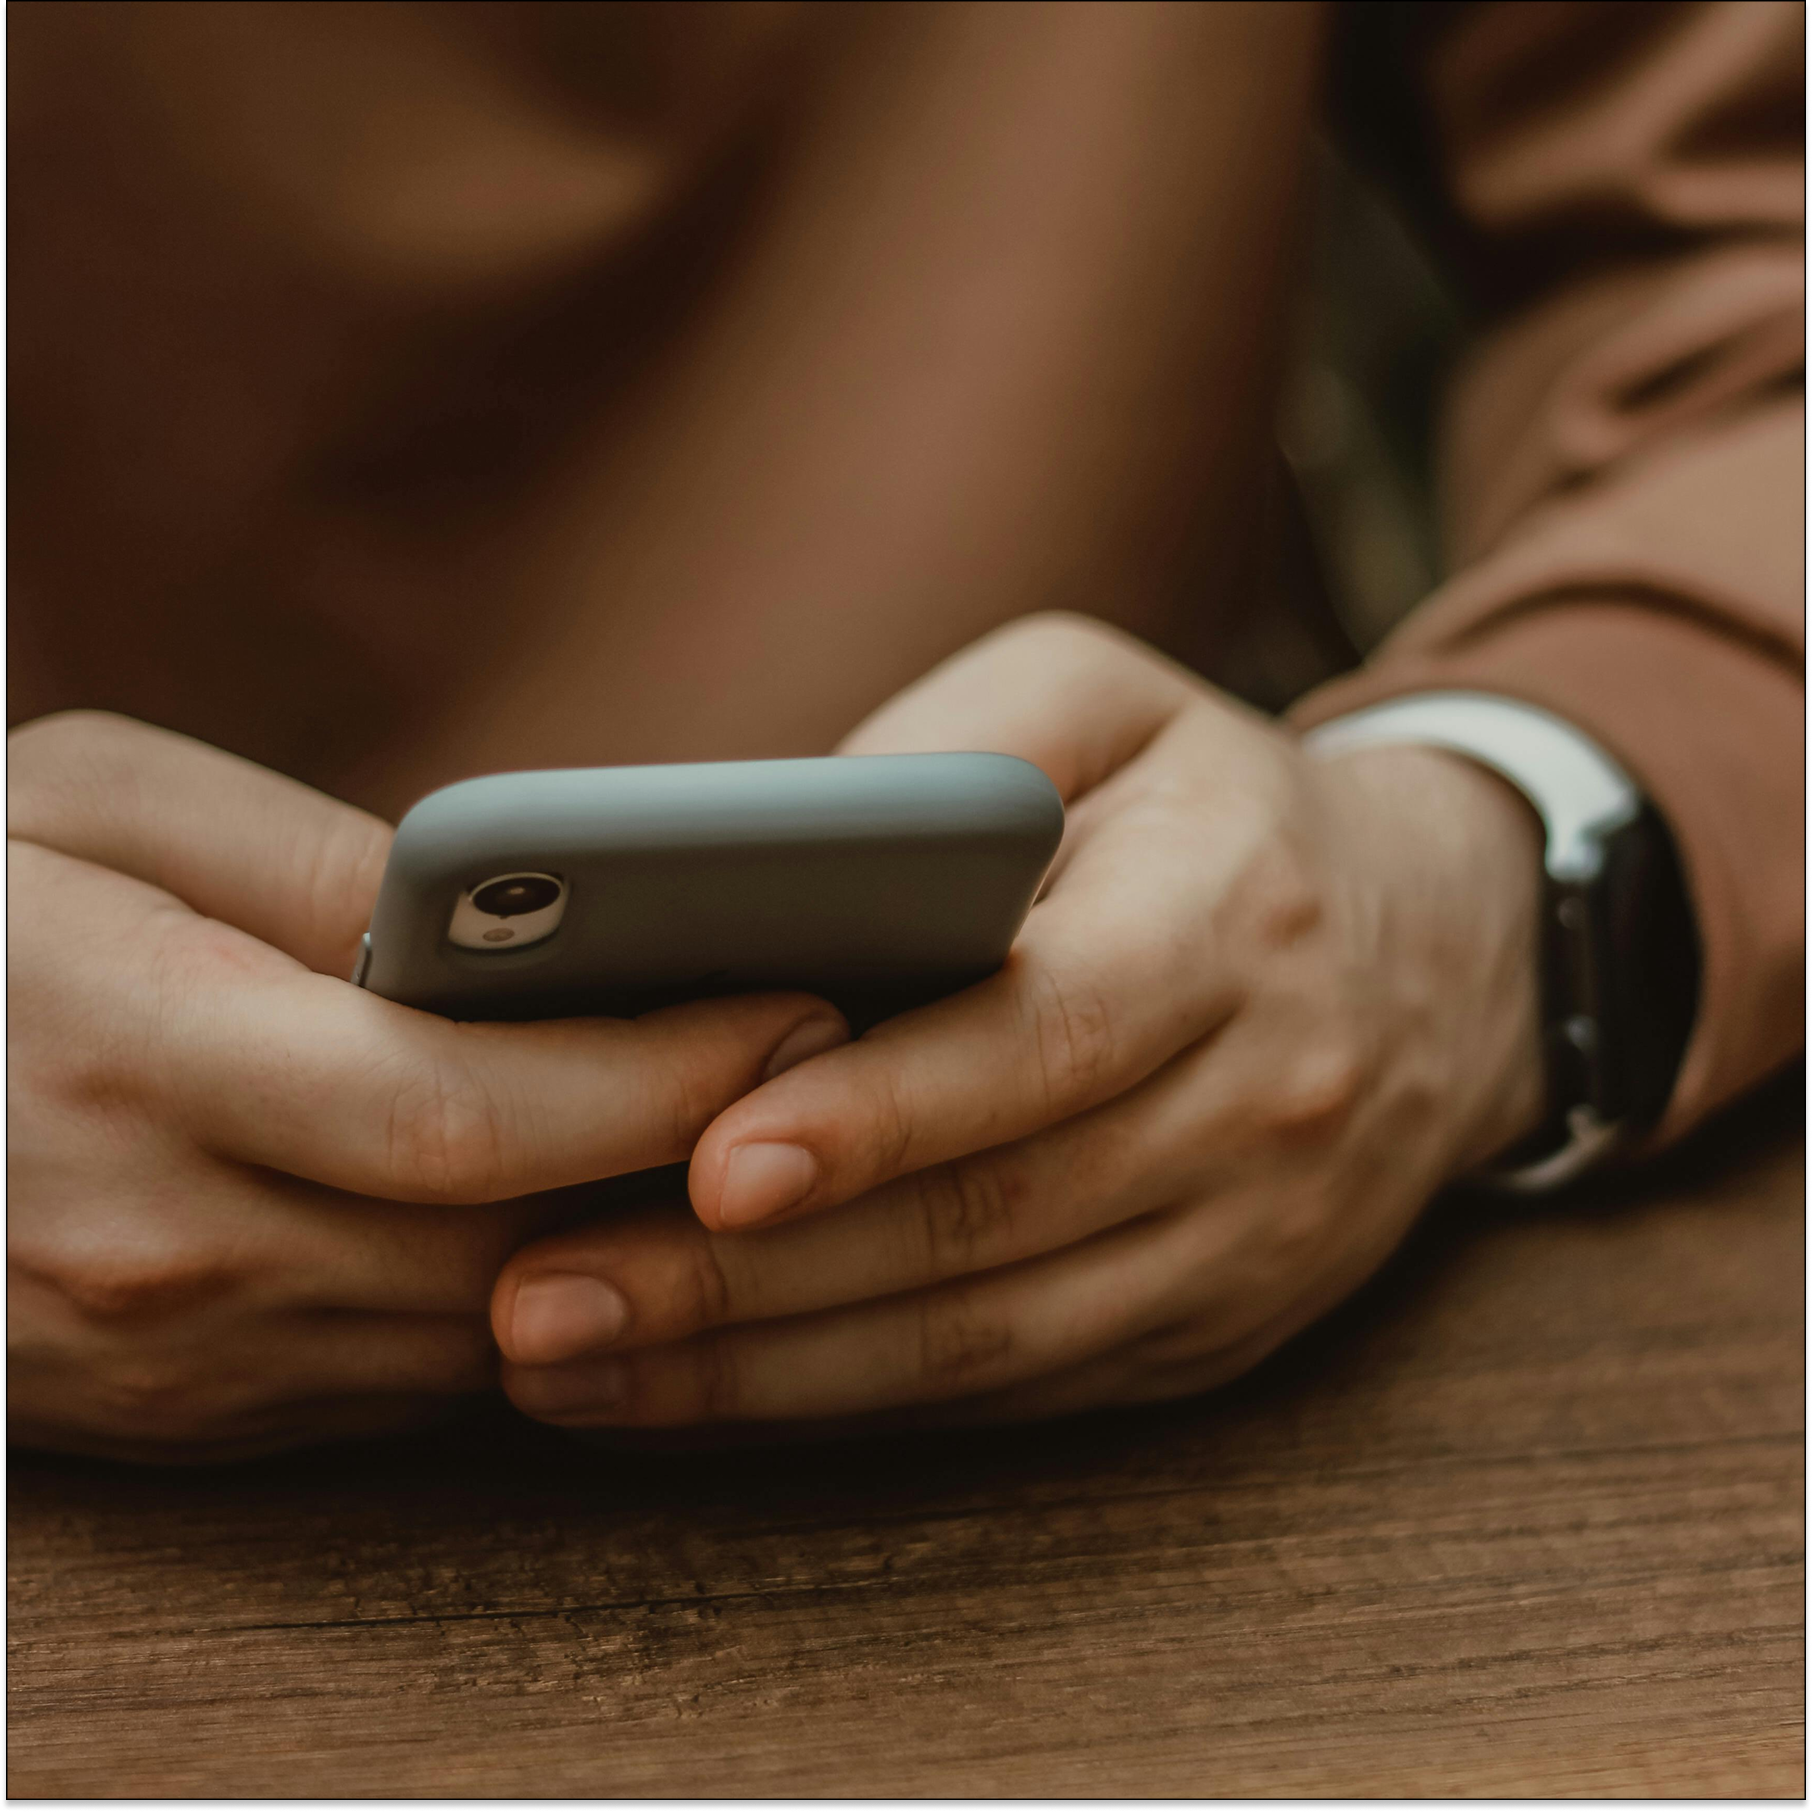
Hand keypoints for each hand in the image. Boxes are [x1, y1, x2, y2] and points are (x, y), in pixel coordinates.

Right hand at [8, 713, 847, 1462]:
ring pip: (489, 1333)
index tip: (805, 999)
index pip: (467, 1111)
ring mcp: (177, 1365)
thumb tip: (505, 925)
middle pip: (514, 1242)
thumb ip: (308, 866)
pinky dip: (538, 1298)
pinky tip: (613, 1209)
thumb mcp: (92, 807)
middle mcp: (164, 1250)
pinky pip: (419, 1375)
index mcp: (137, 1060)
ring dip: (647, 1243)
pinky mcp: (192, 1419)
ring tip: (762, 1131)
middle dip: (702, 1164)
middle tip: (835, 1064)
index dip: (659, 1069)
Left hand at [492, 615, 1545, 1429]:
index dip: (880, 1112)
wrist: (1438, 953)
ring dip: (771, 1370)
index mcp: (1226, 923)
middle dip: (757, 1278)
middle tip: (541, 1302)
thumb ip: (941, 753)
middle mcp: (1260, 1101)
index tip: (710, 1163)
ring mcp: (1247, 1241)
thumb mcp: (1105, 702)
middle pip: (989, 1220)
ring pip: (992, 1341)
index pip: (1044, 1036)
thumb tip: (739, 864)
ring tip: (571, 1367)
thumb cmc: (1215, 805)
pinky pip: (1023, 1390)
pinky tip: (706, 1391)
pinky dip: (855, 1400)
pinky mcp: (1214, 1327)